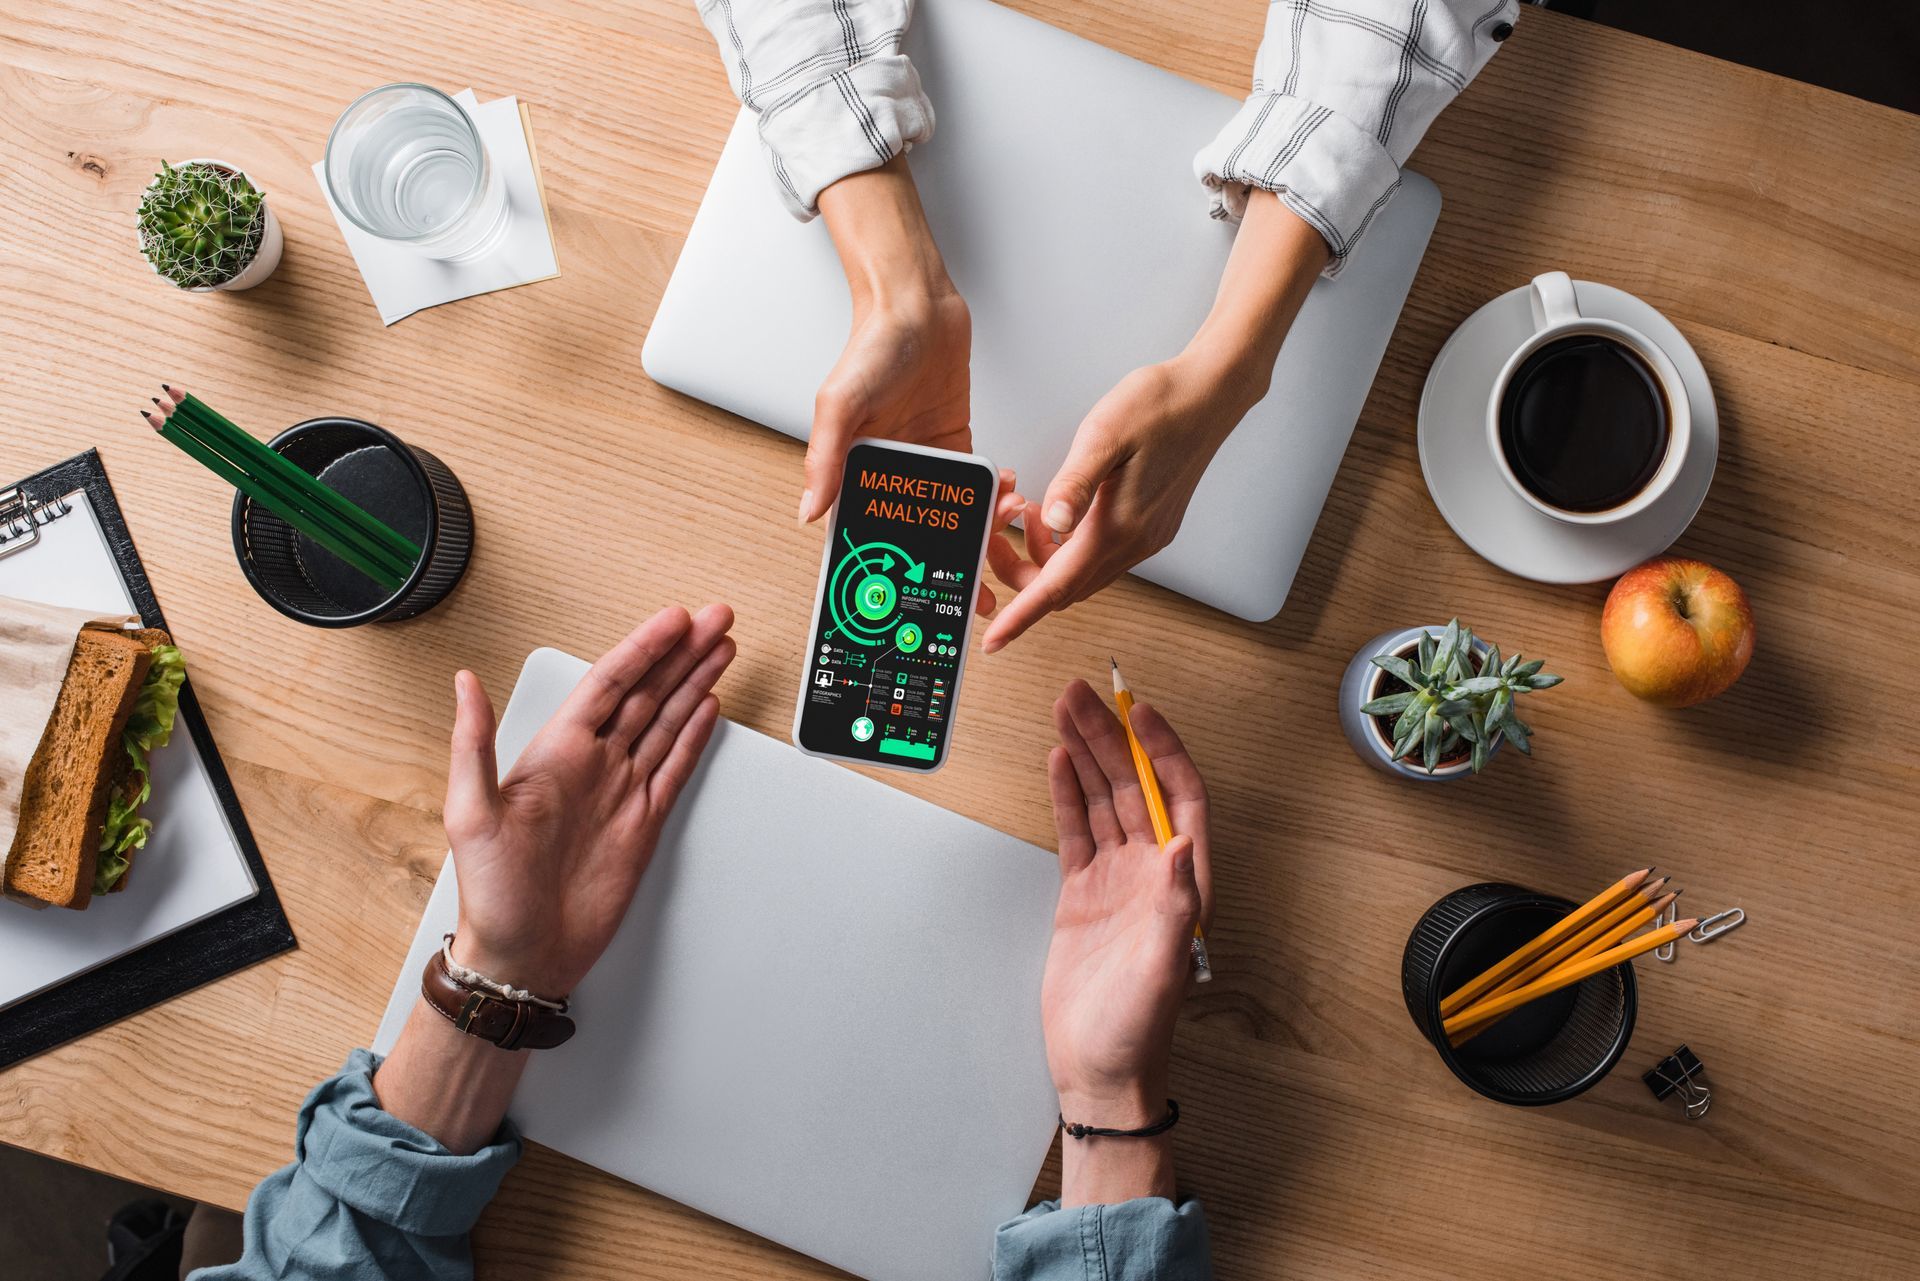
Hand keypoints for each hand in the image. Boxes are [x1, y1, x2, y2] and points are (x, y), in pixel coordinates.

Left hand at [444, 604, 736, 994]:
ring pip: (668, 721)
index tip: (674, 620)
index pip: (610, 683)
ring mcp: (622, 791)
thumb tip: (465, 683)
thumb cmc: (490, 893)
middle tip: (714, 618)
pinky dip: (694, 736)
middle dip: (683, 653)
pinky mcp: (643, 823)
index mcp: (556, 752)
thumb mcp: (469, 814)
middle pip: (649, 692)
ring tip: (722, 648)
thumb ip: (472, 744)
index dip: (643, 649)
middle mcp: (593, 764)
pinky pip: (675, 768)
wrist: (524, 954)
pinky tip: (707, 708)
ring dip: (695, 683)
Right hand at [806, 162, 1001, 615]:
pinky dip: (995, 502)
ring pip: (953, 520)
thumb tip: (810, 513)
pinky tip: (1012, 509)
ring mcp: (927, 465)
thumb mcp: (839, 403)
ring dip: (977, 543)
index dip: (884, 574)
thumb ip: (826, 460)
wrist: (915, 305)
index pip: (867, 536)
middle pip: (916, 538)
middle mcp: (891, 475)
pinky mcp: (959, 448)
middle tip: (970, 604)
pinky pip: (978, 489)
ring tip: (1003, 567)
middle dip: (942, 572)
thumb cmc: (870, 345)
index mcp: (855, 472)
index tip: (903, 606)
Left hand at [983, 355, 1251, 651]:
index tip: (995, 640)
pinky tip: (1063, 515)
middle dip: (1024, 578)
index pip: (1057, 588)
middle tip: (998, 536)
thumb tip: (1052, 522)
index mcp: (1118, 527)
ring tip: (1030, 513)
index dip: (1020, 616)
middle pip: (1066, 589)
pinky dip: (1072, 549)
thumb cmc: (1161, 406)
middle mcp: (1136, 542)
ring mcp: (1147, 538)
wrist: (1211, 396)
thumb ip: (1074, 483)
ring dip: (1048, 560)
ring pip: (1084, 576)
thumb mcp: (1104, 435)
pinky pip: (1103, 558)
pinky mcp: (1153, 527)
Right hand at [1043, 679, 1211, 1204]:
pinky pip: (1077, 830)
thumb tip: (1184, 845)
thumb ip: (1174, 905)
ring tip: (1066, 709)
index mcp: (1183, 883)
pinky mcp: (1083, 894)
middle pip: (1134, 787)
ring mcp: (1117, 881)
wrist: (1098, 1072)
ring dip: (1087, 753)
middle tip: (1086, 693)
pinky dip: (1068, 793)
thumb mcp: (1161, 968)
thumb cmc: (1136, 1032)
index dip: (1161, 750)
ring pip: (1103, 800)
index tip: (1139, 710)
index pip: (1178, 796)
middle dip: (1112, 736)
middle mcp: (1154, 874)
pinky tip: (1058, 760)